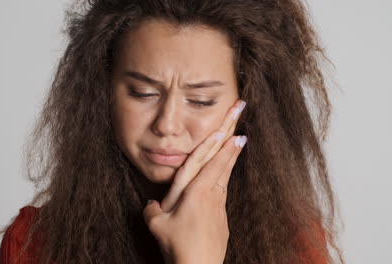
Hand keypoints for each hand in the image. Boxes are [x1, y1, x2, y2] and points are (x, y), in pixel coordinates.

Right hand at [143, 99, 246, 263]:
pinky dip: (226, 174)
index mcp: (195, 191)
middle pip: (222, 158)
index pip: (208, 160)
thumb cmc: (179, 246)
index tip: (231, 125)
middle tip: (241, 112)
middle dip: (232, 133)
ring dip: (231, 153)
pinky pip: (223, 188)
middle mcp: (210, 193)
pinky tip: (226, 170)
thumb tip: (151, 205)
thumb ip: (152, 209)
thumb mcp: (157, 225)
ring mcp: (219, 204)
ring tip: (239, 137)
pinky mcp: (222, 216)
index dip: (219, 142)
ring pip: (225, 172)